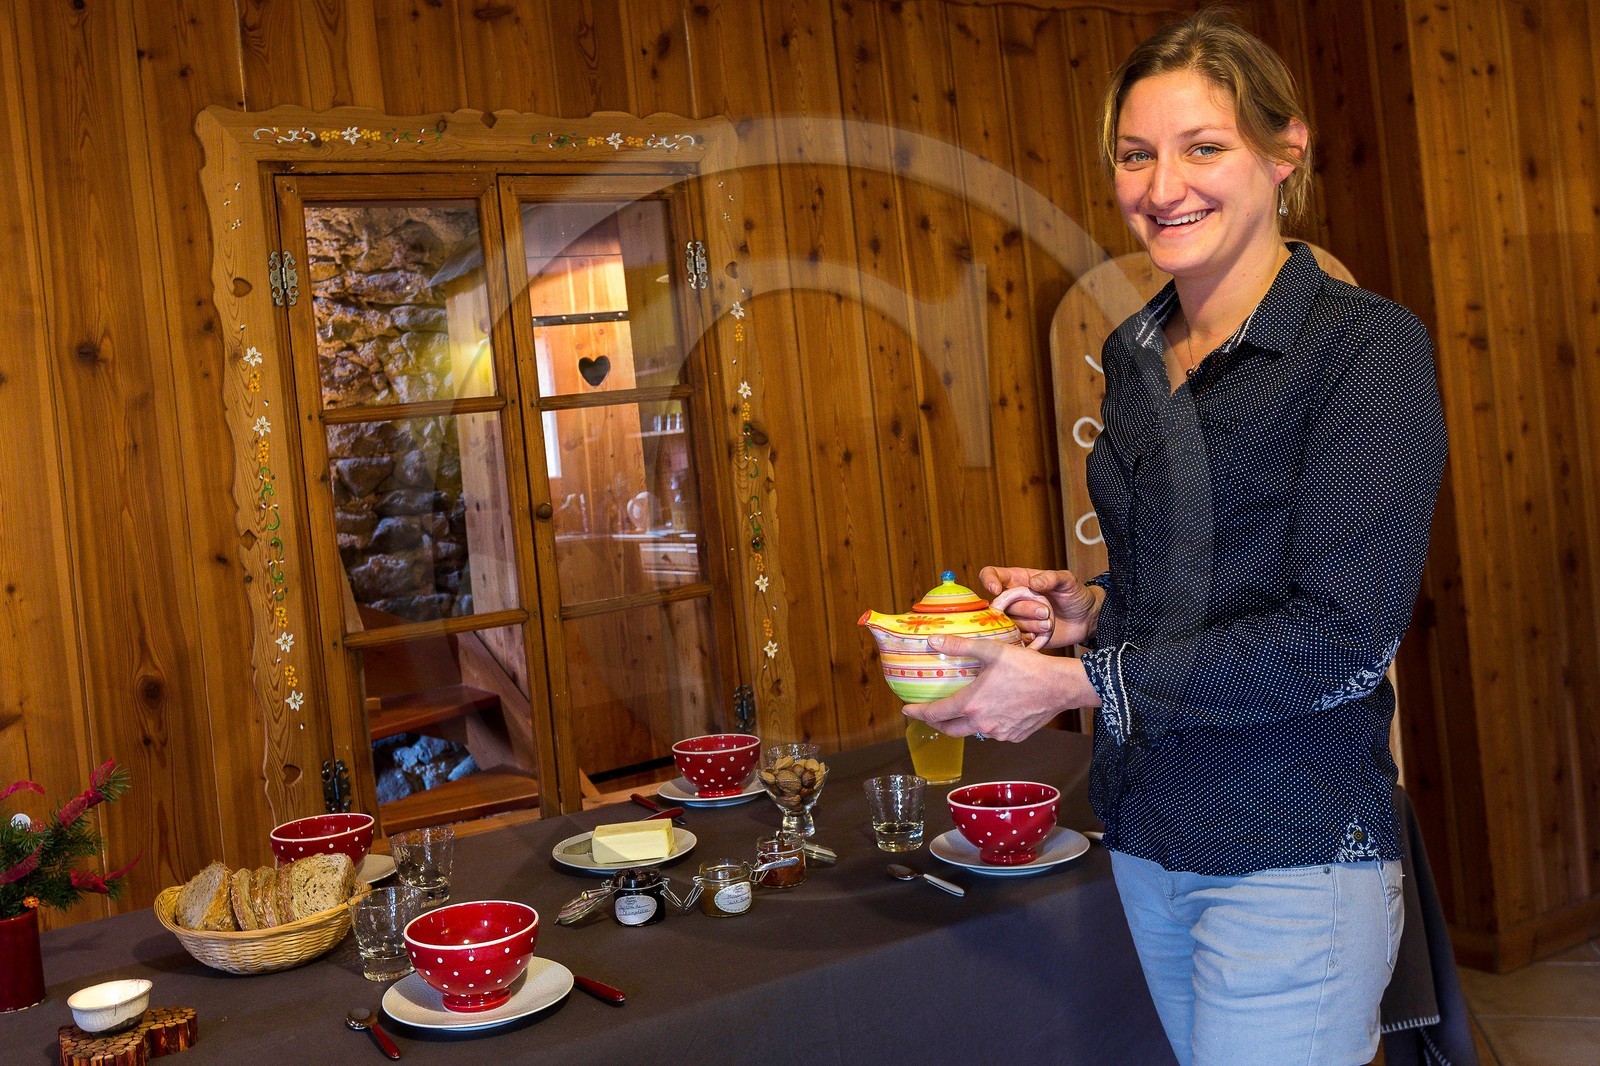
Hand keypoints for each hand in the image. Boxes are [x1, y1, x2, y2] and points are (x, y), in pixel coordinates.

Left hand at [901, 633, 1101, 742]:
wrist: (1060, 686)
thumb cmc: (1027, 667)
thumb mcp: (991, 650)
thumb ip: (959, 647)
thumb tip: (932, 641)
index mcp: (972, 704)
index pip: (936, 714)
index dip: (919, 713)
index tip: (907, 710)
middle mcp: (982, 723)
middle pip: (950, 729)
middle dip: (936, 723)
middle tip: (929, 714)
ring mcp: (999, 733)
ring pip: (973, 731)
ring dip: (964, 722)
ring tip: (963, 709)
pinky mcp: (1014, 736)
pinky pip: (994, 732)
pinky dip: (987, 723)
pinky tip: (992, 710)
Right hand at [978, 566, 1103, 649]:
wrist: (1086, 619)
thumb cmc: (1075, 595)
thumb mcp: (1067, 580)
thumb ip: (1051, 577)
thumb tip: (1033, 582)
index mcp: (1018, 580)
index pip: (991, 574)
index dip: (988, 580)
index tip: (996, 590)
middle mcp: (1014, 599)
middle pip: (1001, 604)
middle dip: (1024, 609)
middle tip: (1046, 612)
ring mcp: (1017, 618)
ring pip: (1008, 623)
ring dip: (1031, 624)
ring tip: (1050, 623)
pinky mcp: (1023, 635)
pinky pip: (1015, 638)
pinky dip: (1030, 637)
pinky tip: (1043, 634)